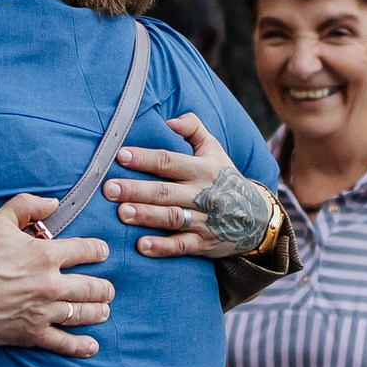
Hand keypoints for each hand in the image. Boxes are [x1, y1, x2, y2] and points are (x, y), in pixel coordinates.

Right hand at [0, 194, 114, 357]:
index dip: (99, 251)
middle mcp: (51, 284)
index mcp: (46, 255)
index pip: (87, 251)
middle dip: (104, 287)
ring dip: (98, 311)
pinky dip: (81, 346)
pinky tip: (92, 346)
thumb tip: (52, 203)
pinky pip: (64, 343)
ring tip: (103, 310)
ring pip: (84, 313)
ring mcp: (43, 312)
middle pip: (92, 287)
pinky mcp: (32, 334)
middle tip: (107, 289)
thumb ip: (27, 206)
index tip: (102, 253)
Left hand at [103, 113, 276, 258]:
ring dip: (146, 216)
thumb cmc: (225, 179)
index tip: (120, 155)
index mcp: (203, 169)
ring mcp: (204, 220)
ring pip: (172, 217)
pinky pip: (182, 246)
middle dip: (136, 189)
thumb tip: (169, 119)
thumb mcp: (215, 150)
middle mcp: (203, 194)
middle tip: (109, 188)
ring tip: (122, 213)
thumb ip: (193, 128)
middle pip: (165, 191)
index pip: (170, 161)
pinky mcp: (204, 243)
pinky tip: (142, 246)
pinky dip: (162, 247)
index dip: (145, 158)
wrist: (257, 218)